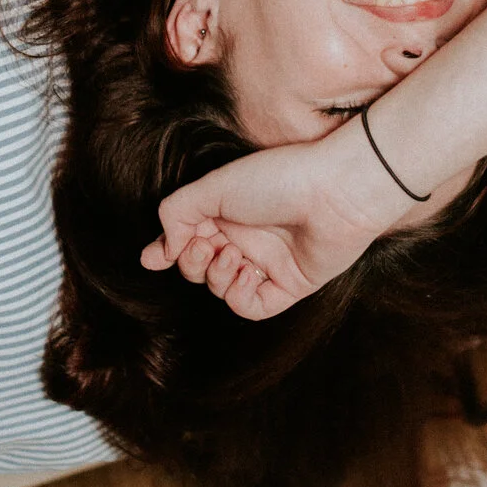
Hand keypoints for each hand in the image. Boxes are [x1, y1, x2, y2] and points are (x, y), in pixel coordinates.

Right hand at [140, 125, 400, 320]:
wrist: (334, 193)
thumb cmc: (277, 179)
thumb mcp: (214, 186)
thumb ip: (177, 212)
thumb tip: (162, 248)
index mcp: (226, 209)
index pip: (187, 235)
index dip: (166, 249)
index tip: (151, 258)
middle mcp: (245, 236)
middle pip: (198, 265)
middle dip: (191, 261)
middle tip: (205, 246)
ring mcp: (267, 262)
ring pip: (221, 287)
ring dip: (217, 276)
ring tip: (233, 255)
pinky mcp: (289, 285)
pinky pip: (252, 307)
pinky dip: (241, 296)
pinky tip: (248, 273)